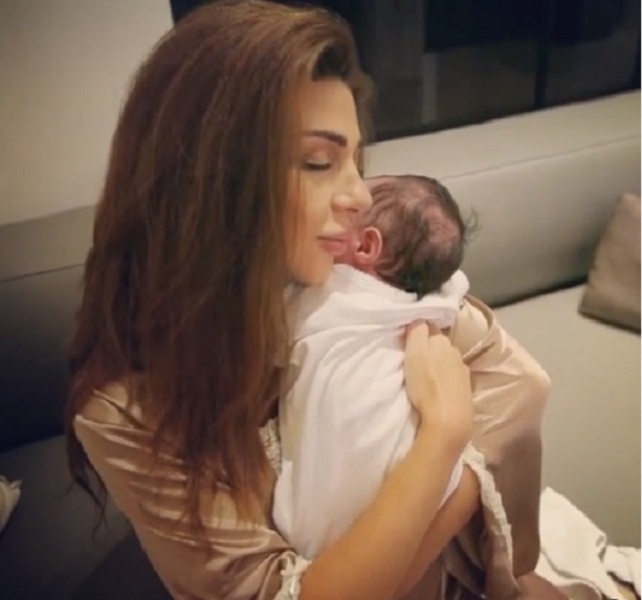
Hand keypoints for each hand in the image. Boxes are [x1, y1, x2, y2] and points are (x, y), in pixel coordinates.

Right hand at [404, 321, 472, 453]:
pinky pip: (452, 376)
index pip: (428, 327)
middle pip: (439, 343)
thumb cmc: (426, 384)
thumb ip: (417, 331)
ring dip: (438, 363)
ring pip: (447, 359)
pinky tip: (438, 386)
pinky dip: (445, 377)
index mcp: (442, 341)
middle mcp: (456, 351)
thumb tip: (419, 318)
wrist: (449, 420)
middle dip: (428, 347)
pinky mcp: (466, 389)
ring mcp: (463, 370)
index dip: (417, 331)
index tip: (407, 339)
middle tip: (413, 357)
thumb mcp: (414, 353)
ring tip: (425, 374)